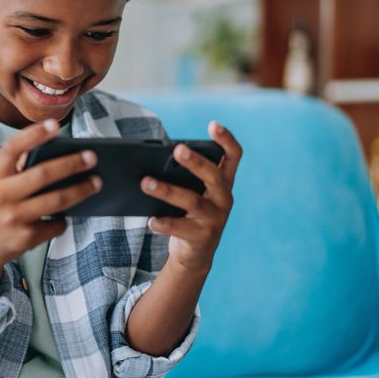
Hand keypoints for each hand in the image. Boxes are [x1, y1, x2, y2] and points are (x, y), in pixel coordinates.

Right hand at [0, 118, 101, 310]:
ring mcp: (14, 217)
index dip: (33, 135)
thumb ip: (15, 167)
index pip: (11, 148)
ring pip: (56, 200)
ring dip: (80, 190)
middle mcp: (1, 195)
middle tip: (92, 157)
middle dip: (71, 164)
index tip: (55, 124)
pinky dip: (64, 220)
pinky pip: (56, 224)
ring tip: (96, 182)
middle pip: (42, 174)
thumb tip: (54, 150)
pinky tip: (66, 215)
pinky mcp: (26, 237)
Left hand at [140, 120, 242, 273]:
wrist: (195, 253)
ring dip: (167, 191)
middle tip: (176, 150)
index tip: (213, 124)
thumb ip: (181, 176)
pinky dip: (164, 223)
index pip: (233, 157)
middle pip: (213, 176)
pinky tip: (150, 219)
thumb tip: (151, 160)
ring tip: (145, 183)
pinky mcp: (202, 237)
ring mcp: (215, 219)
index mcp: (222, 182)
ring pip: (192, 201)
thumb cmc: (189, 212)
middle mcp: (224, 198)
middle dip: (195, 162)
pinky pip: (181, 228)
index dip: (226, 140)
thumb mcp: (191, 191)